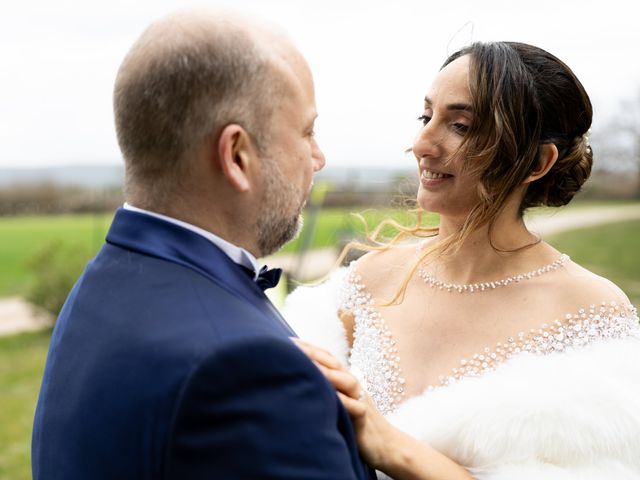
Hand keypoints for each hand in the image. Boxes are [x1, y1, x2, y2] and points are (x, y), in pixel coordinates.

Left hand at [291, 338, 398, 468]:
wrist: (387, 444)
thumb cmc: (355, 423)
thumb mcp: (338, 403)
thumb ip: (324, 390)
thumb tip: (296, 382)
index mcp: (344, 380)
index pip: (326, 357)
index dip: (309, 347)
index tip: (287, 340)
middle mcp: (353, 385)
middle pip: (334, 364)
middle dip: (313, 353)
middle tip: (291, 346)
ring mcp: (360, 400)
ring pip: (347, 381)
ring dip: (328, 373)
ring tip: (308, 366)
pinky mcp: (365, 419)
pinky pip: (356, 408)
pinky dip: (344, 401)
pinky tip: (331, 398)